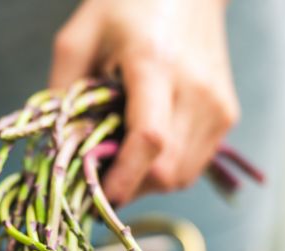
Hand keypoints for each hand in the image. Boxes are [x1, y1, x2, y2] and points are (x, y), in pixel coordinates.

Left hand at [50, 0, 238, 204]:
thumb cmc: (124, 6)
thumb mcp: (77, 38)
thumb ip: (61, 94)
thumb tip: (57, 149)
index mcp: (156, 64)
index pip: (149, 139)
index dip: (122, 179)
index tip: (94, 198)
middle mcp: (196, 89)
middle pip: (165, 171)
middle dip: (127, 187)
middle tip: (96, 178)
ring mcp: (218, 105)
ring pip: (181, 177)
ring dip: (145, 183)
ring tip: (119, 161)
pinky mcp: (228, 115)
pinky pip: (193, 166)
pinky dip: (165, 171)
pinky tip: (144, 152)